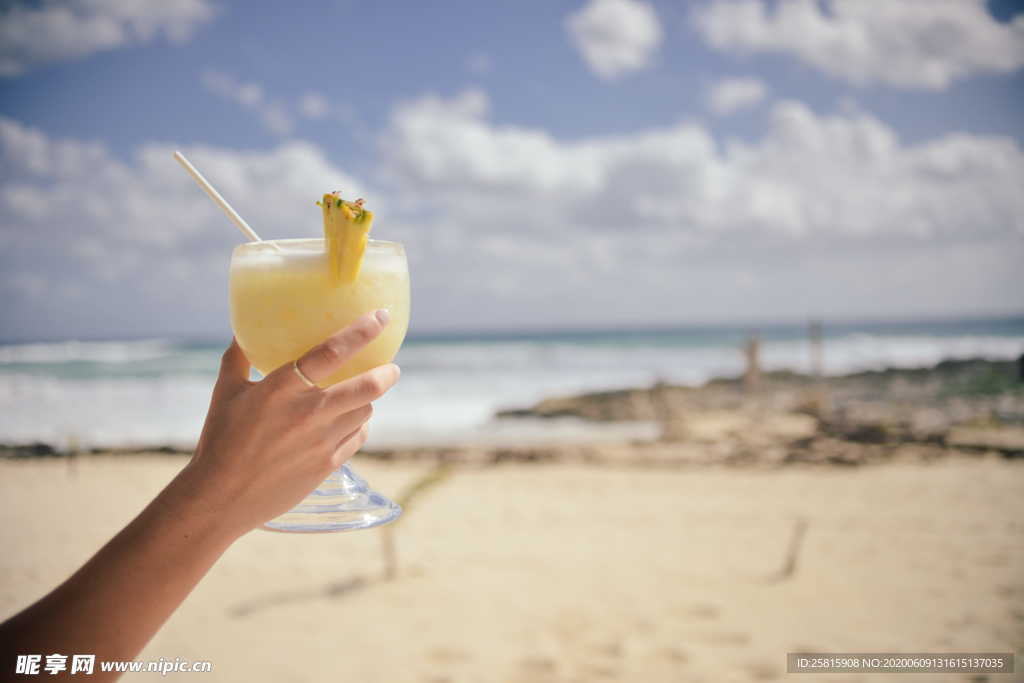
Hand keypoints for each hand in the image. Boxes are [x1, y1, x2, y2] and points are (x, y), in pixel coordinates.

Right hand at [172, 309, 399, 537]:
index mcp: (282, 388)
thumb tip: (241, 328)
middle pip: (367, 387)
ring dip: (369, 400)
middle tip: (391, 367)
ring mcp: (322, 441)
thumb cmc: (218, 441)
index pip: (332, 351)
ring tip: (365, 394)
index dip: (362, 331)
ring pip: (365, 412)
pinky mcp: (327, 465)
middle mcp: (309, 413)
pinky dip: (359, 426)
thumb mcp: (224, 392)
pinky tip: (352, 422)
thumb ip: (238, 357)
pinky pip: (357, 438)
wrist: (220, 498)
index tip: (381, 317)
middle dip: (387, 373)